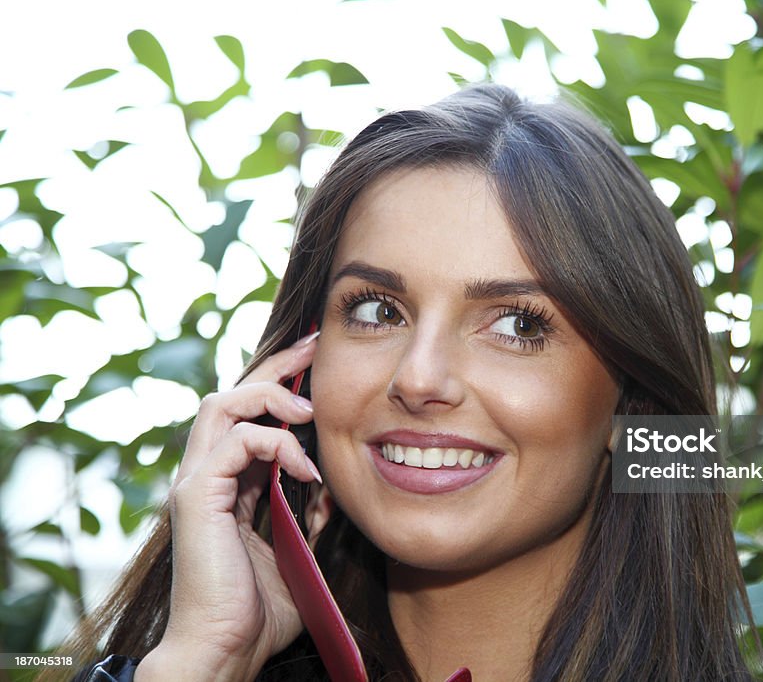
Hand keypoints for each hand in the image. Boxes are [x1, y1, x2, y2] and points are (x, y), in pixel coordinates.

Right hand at [136, 333, 322, 681]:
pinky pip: (235, 443)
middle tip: (314, 345)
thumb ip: (309, 514)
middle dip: (275, 366)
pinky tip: (307, 471)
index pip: (249, 415)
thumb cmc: (259, 611)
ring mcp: (196, 484)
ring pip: (221, 404)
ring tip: (310, 410)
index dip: (281, 383)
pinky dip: (276, 445)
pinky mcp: (196, 498)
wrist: (226, 651)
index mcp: (229, 485)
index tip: (317, 361)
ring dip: (270, 395)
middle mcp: (206, 476)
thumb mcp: (298, 551)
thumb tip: (332, 483)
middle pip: (231, 394)